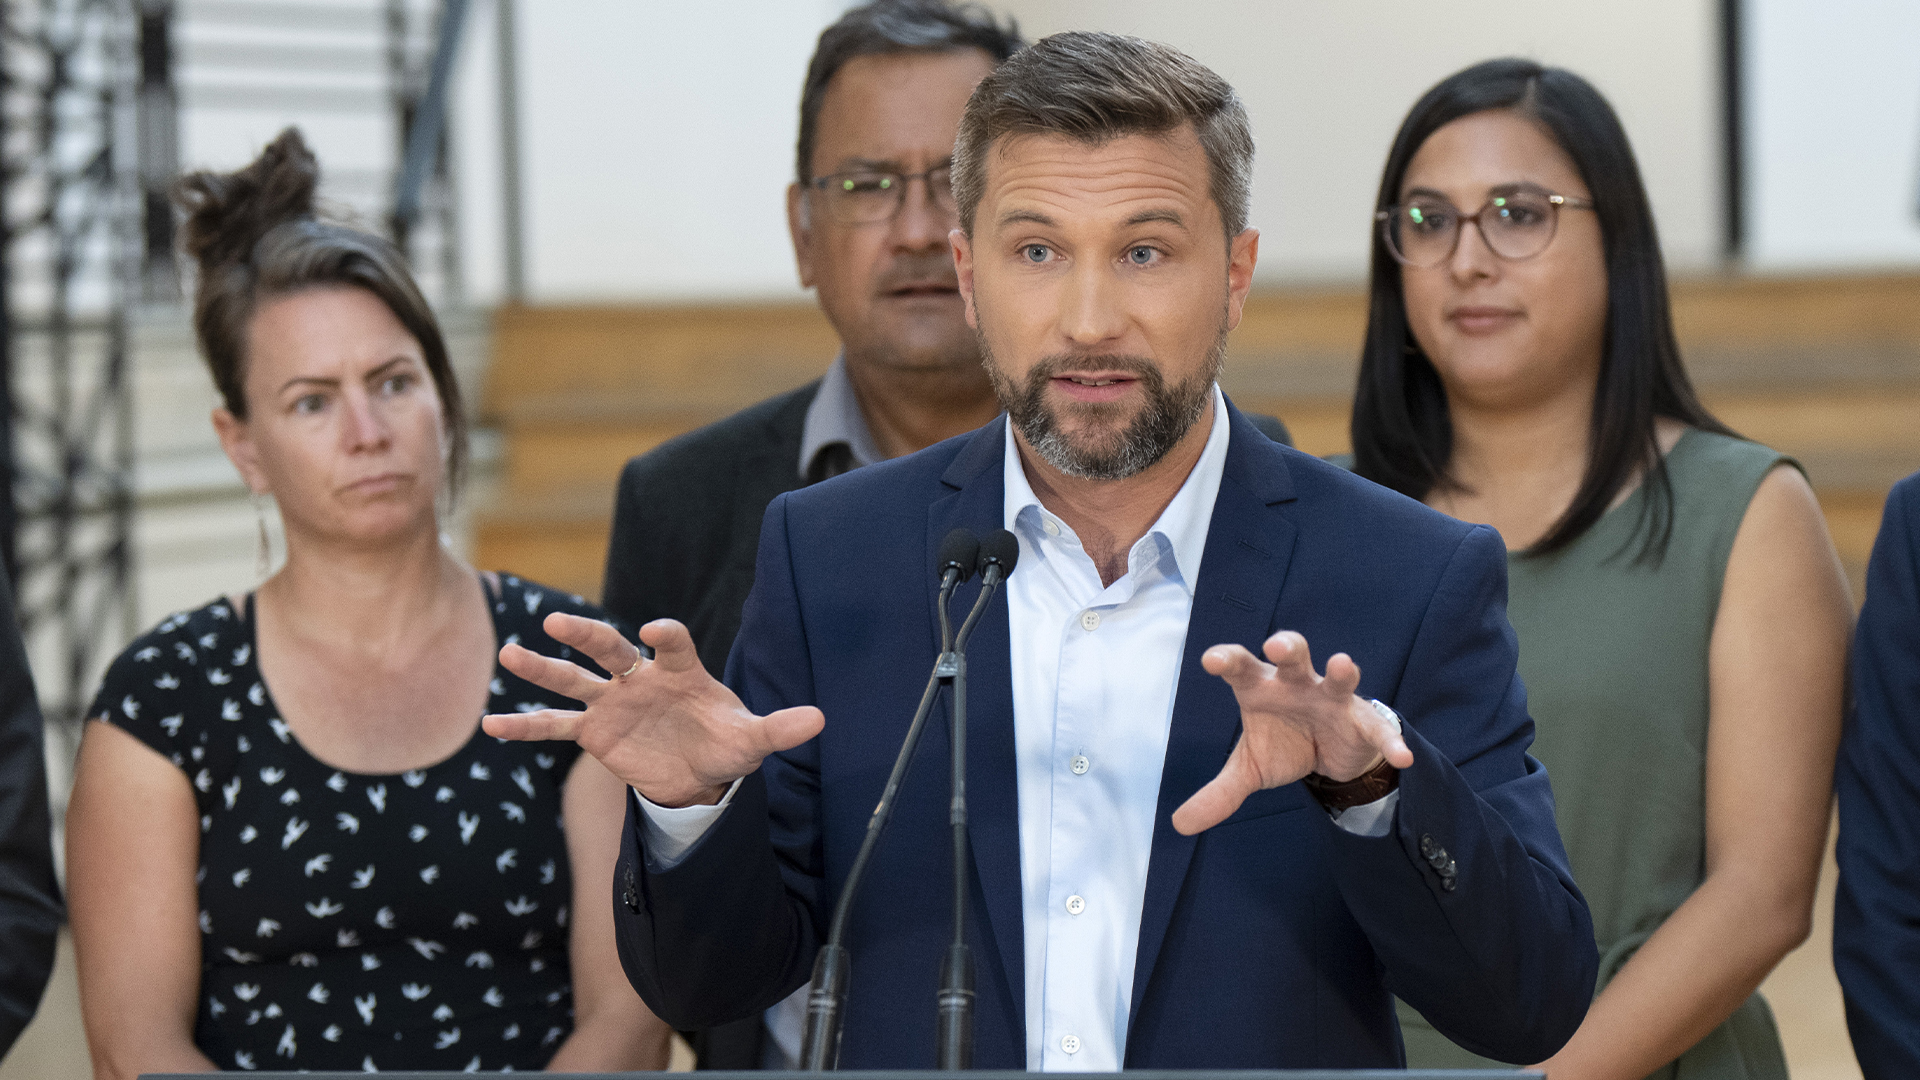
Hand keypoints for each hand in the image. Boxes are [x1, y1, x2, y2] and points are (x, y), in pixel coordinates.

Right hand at [481, 614, 823, 807]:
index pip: (672, 644)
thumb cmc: (724, 741)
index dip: (666, 635)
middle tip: (558, 622)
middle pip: (610, 649)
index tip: (655, 632)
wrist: (698, 770)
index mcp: (681, 671)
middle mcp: (641, 678)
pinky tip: (491, 726)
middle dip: (587, 636)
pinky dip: (526, 726)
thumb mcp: (753, 740)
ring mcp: (613, 703)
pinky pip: (555, 727)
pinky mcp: (594, 732)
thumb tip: (821, 721)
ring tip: (508, 654)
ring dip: (542, 668)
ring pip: (573, 680)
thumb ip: (780, 728)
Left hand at [1171, 630, 1412, 835]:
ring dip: (1341, 670)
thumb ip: (1219, 792)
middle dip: (1287, 646)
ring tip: (1342, 664)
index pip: (1240, 667)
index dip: (1227, 660)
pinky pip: (1378, 728)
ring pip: (1337, 677)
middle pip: (1292, 656)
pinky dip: (1391, 740)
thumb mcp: (1251, 769)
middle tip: (1275, 644)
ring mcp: (1333, 699)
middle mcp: (1297, 684)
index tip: (1211, 660)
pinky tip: (1401, 756)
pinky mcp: (1363, 721)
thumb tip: (1180, 824)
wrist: (1332, 757)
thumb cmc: (1285, 743)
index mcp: (1261, 688)